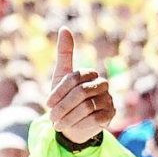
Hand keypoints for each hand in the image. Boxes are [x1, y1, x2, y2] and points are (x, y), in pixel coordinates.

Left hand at [44, 28, 114, 146]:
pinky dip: (78, 124)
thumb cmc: (65, 99)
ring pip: (87, 106)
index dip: (58, 92)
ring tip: (57, 125)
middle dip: (63, 107)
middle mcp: (102, 84)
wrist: (73, 124)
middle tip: (51, 118)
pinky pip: (95, 118)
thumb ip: (64, 54)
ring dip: (68, 117)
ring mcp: (108, 99)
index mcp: (90, 73)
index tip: (47, 104)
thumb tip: (64, 28)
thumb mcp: (60, 77)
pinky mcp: (110, 114)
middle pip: (81, 92)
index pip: (73, 78)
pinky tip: (70, 128)